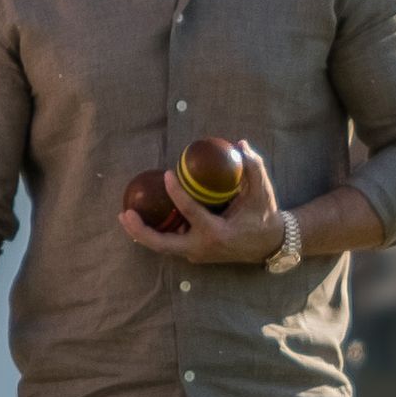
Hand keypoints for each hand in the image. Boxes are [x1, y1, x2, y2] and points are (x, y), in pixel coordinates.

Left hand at [119, 142, 288, 266]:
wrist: (270, 245)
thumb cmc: (265, 217)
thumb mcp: (263, 192)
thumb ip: (253, 167)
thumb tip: (240, 143)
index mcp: (217, 233)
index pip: (190, 212)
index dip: (177, 194)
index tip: (167, 175)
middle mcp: (202, 247)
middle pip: (163, 244)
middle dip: (141, 231)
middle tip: (125, 213)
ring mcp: (197, 253)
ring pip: (163, 247)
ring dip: (142, 233)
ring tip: (125, 215)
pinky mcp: (194, 253)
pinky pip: (170, 244)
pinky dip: (155, 233)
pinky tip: (142, 218)